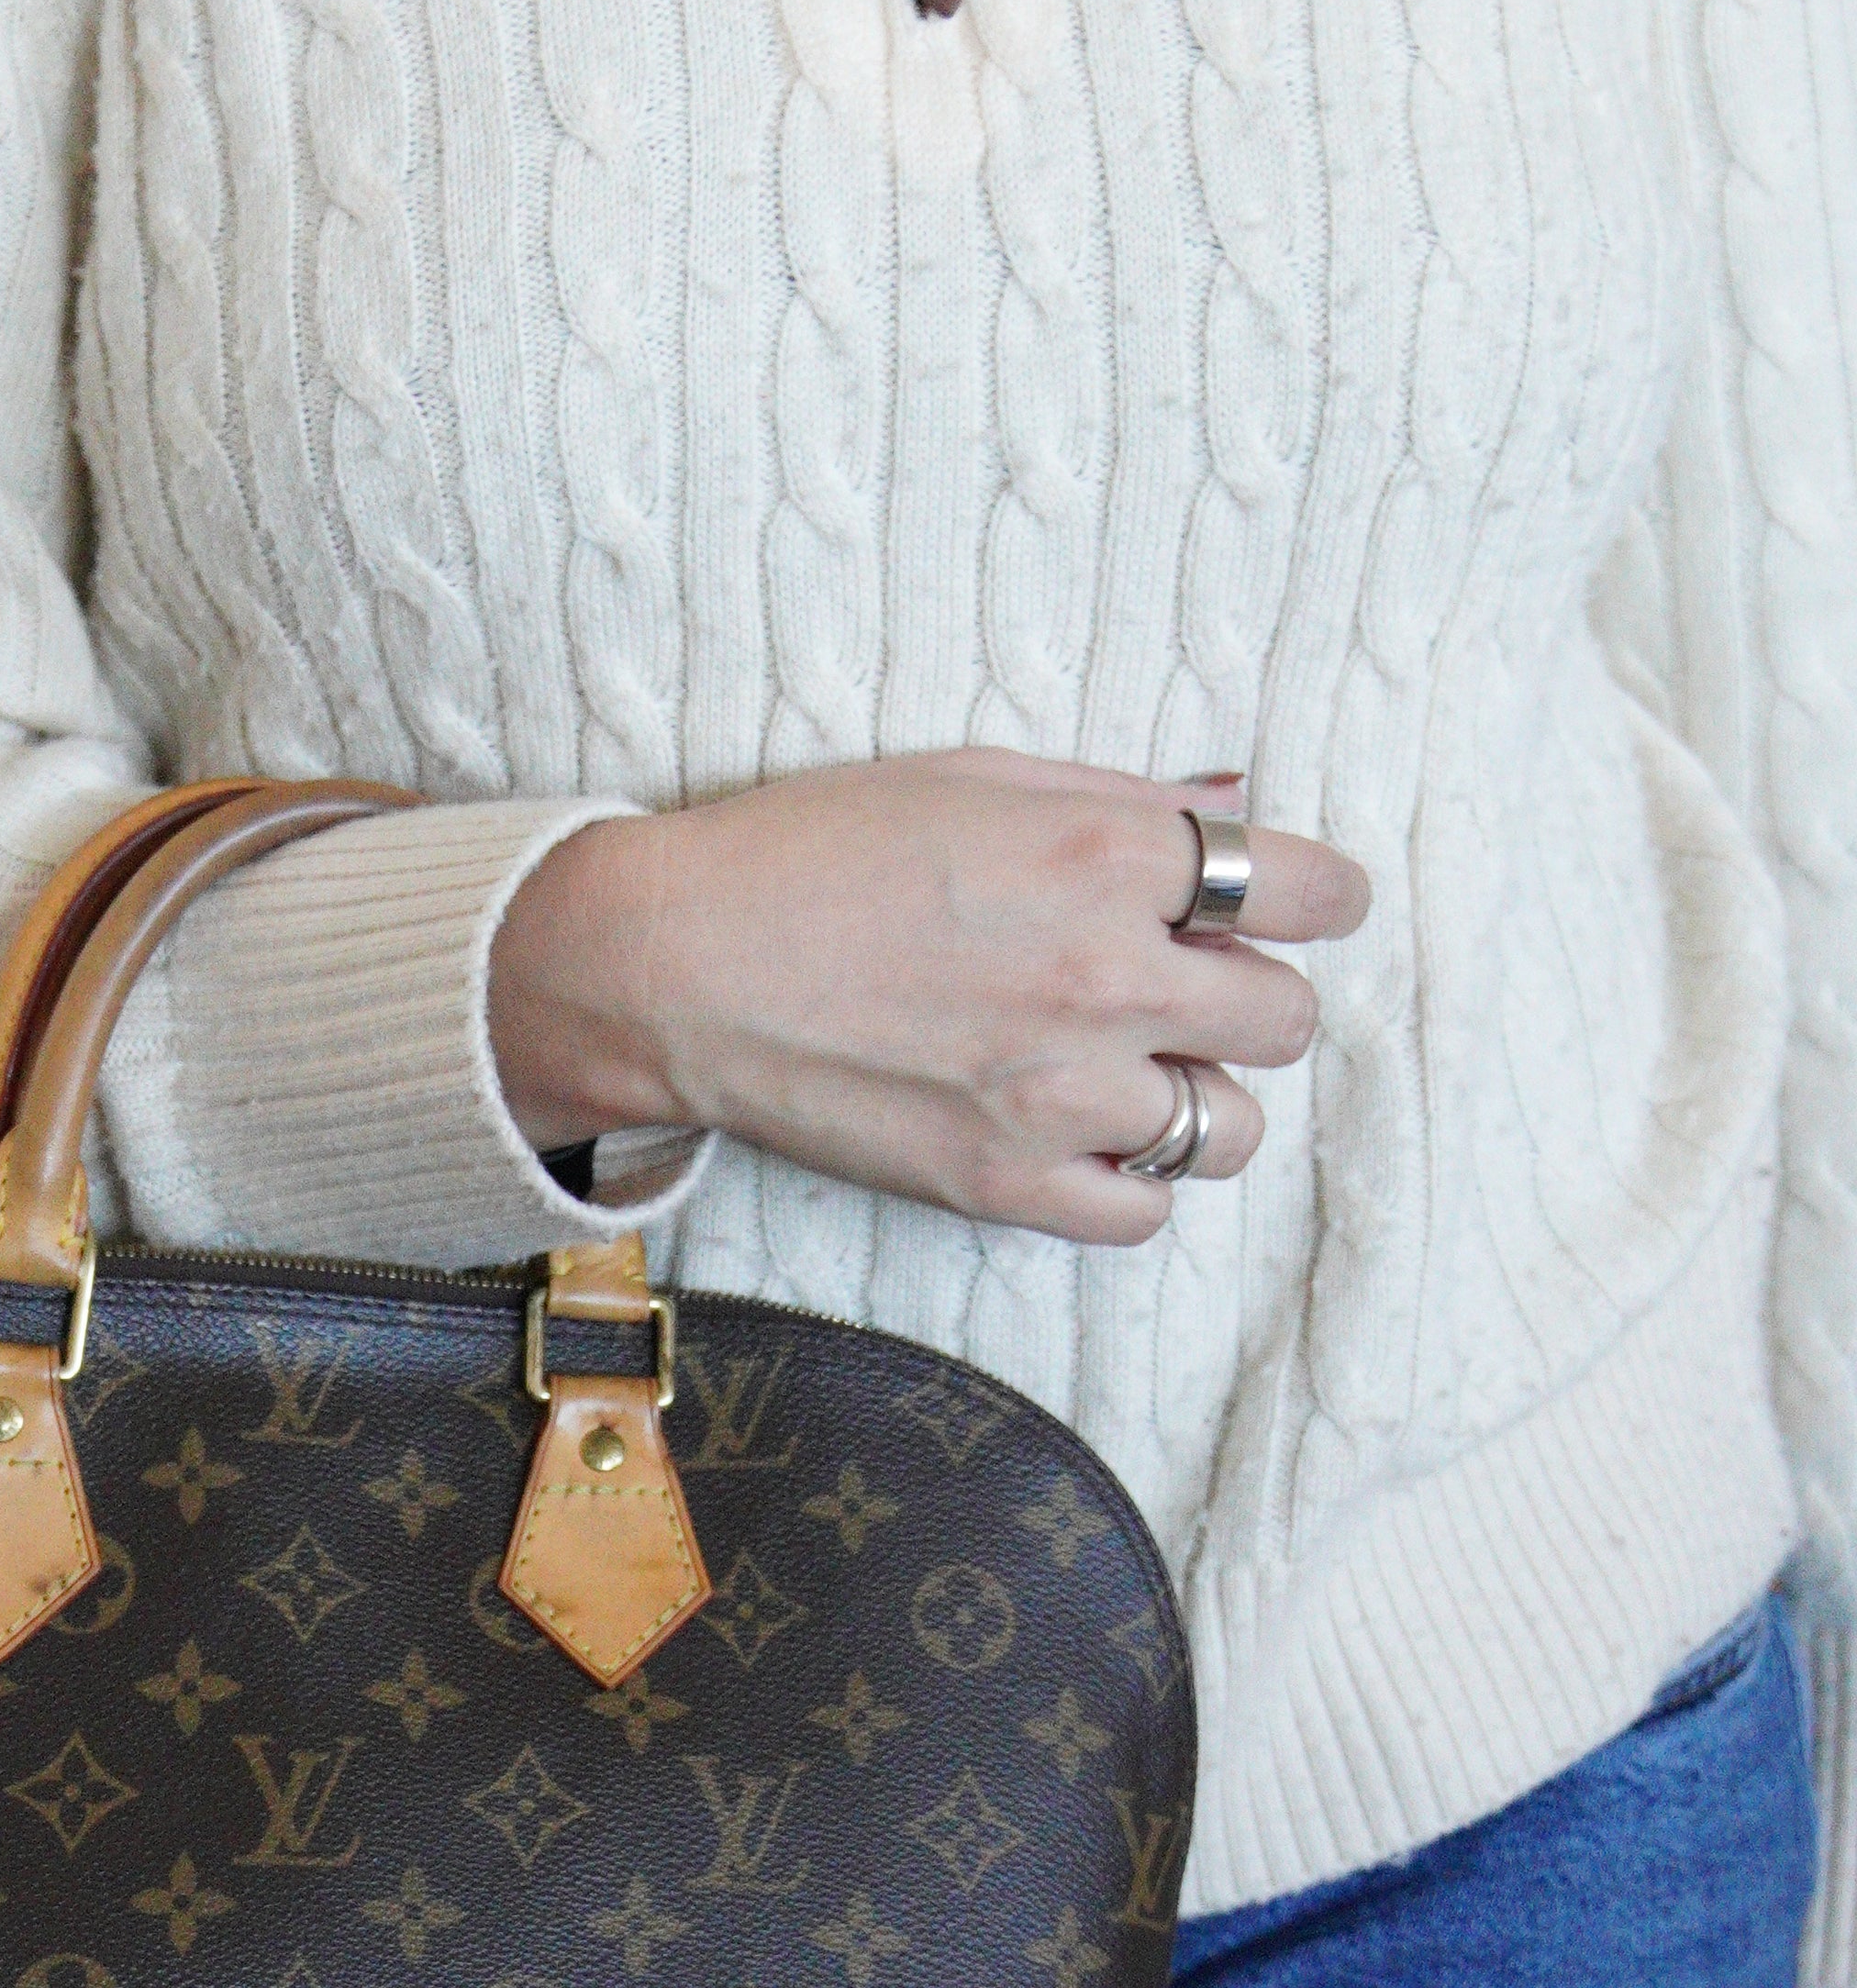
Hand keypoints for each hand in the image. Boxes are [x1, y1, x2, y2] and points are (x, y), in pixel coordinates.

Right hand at [489, 750, 1372, 1245]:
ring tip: (1123, 1068)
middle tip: (1174, 985)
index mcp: (1108, 854)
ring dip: (1197, 1095)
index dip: (1313, 897)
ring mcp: (1060, 1094)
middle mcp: (1105, 977)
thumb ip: (1121, 799)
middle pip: (1285, 1016)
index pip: (1312, 891)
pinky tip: (1084, 1139)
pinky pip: (1146, 1212)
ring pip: (1234, 1127)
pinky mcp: (1004, 1182)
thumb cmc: (811, 849)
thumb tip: (1236, 813)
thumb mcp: (976, 775)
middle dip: (1244, 995)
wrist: (675, 965)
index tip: (1288, 906)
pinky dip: (1134, 1180)